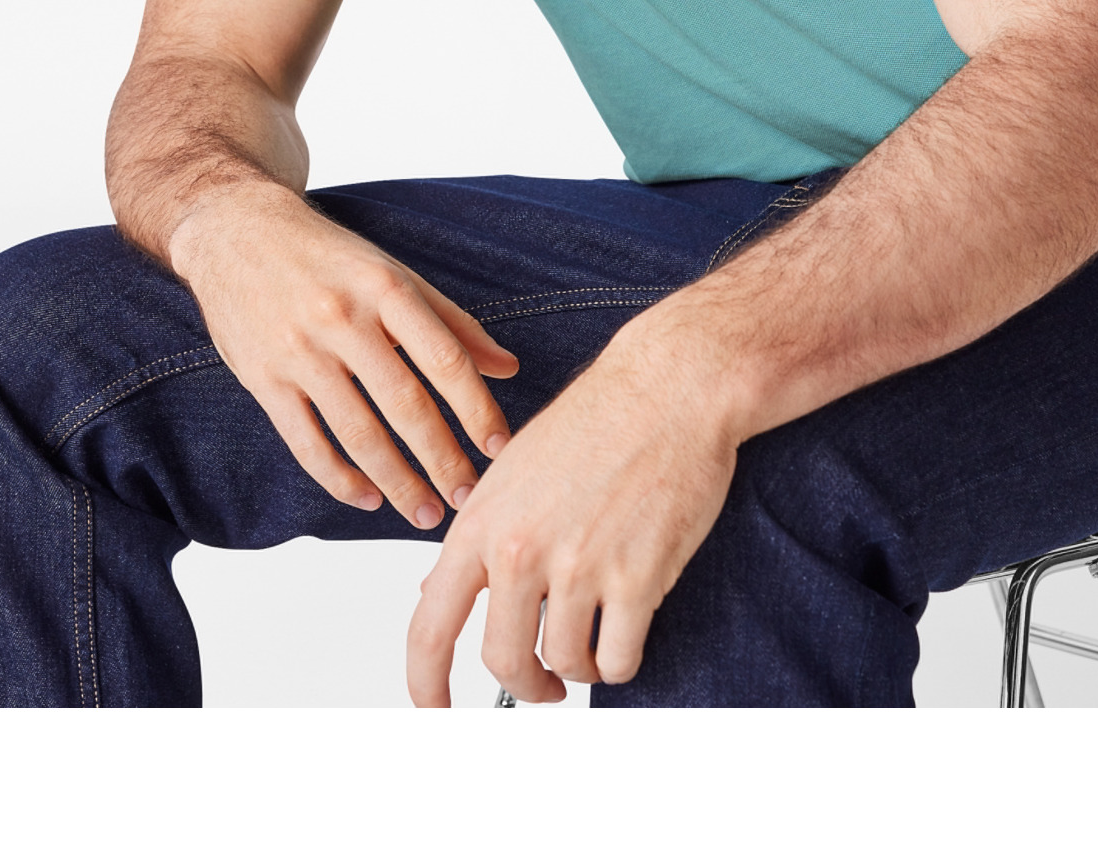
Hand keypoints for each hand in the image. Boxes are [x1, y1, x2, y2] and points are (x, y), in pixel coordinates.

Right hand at [170, 184, 518, 530]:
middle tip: (470, 499)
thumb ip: (451, 322)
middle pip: (405, 404)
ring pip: (358, 432)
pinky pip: (306, 442)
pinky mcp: (263, 378)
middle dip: (442, 459)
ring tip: (426, 512)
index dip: (476, 407)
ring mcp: (300, 351)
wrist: (236, 229)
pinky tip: (368, 499)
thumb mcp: (393, 273)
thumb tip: (509, 368)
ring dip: (398, 481)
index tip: (499, 447)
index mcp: (385, 288)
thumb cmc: (328, 256)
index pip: (443, 357)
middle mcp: (344, 319)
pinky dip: (339, 479)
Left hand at [404, 333, 736, 703]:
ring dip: (582, 669)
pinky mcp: (636, 577)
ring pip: (567, 663)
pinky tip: (626, 638)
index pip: (429, 626)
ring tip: (597, 643)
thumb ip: (477, 536)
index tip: (435, 710)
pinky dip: (622, 663)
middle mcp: (521, 549)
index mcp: (482, 522)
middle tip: (544, 687)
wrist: (671, 387)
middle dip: (526, 687)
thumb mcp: (512, 470)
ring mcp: (579, 566)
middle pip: (503, 661)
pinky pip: (620, 659)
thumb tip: (433, 592)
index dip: (425, 683)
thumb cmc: (600, 417)